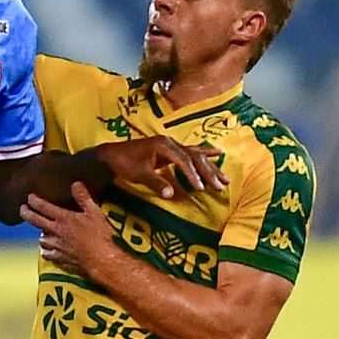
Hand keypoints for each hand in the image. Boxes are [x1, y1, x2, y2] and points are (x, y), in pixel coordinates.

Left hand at [21, 183, 118, 281]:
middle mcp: (56, 231)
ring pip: (41, 239)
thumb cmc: (100, 236)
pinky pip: (46, 254)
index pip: (43, 207)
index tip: (29, 197)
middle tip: (22, 209)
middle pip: (35, 221)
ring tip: (42, 230)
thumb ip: (83, 198)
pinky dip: (45, 250)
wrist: (101, 260)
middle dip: (26, 213)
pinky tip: (47, 249)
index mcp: (64, 218)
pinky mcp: (59, 259)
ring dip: (40, 233)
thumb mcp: (95, 213)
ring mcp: (56, 246)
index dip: (34, 200)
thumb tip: (75, 184)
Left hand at [96, 135, 224, 199]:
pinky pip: (192, 152)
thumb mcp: (138, 174)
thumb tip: (171, 195)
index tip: (200, 188)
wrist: (113, 156)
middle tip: (221, 186)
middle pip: (195, 157)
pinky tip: (218, 153)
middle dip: (209, 172)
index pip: (184, 160)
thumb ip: (155, 183)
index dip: (193, 175)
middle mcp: (171, 143)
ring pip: (196, 155)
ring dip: (211, 167)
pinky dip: (205, 154)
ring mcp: (172, 145)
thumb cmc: (124, 163)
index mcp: (164, 145)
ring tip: (225, 179)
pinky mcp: (171, 150)